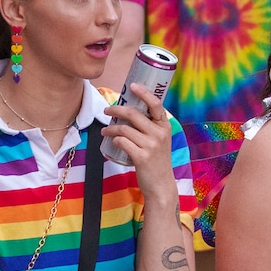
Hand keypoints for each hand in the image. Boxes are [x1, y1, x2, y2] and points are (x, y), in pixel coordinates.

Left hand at [102, 84, 175, 199]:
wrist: (160, 184)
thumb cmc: (157, 161)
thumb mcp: (160, 141)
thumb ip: (150, 127)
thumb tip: (128, 112)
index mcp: (165, 126)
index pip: (156, 104)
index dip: (143, 93)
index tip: (132, 86)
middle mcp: (159, 134)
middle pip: (133, 114)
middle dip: (116, 109)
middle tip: (107, 110)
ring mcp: (151, 146)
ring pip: (124, 129)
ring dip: (111, 128)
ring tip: (105, 130)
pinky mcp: (141, 157)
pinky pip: (122, 142)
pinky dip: (115, 140)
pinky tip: (112, 141)